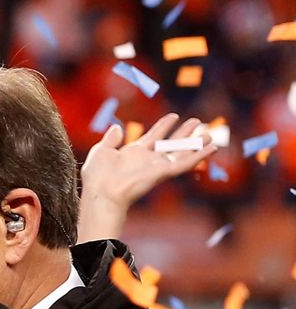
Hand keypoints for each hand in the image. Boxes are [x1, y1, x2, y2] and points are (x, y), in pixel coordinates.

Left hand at [79, 114, 214, 243]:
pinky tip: (211, 148)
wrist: (101, 192)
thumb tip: (117, 127)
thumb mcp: (101, 151)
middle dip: (184, 133)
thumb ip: (111, 139)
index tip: (174, 116)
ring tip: (210, 134)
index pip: (154, 136)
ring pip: (181, 153)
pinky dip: (198, 156)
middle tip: (196, 121)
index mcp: (134, 152)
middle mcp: (149, 159)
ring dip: (196, 144)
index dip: (164, 125)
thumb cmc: (97, 176)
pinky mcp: (163, 172)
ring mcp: (157, 165)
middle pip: (171, 143)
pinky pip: (185, 163)